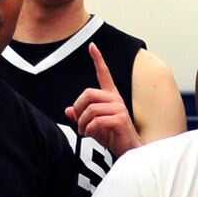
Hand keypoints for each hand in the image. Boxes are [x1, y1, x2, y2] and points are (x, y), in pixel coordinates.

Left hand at [64, 43, 140, 157]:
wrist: (129, 151)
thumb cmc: (114, 138)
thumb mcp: (94, 126)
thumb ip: (82, 117)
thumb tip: (68, 110)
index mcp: (111, 97)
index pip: (104, 74)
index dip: (98, 59)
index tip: (92, 45)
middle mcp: (116, 99)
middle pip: (88, 93)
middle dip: (78, 109)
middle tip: (78, 123)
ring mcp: (119, 109)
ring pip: (90, 109)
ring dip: (82, 124)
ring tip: (85, 132)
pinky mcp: (120, 119)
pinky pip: (96, 121)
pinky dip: (89, 130)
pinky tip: (91, 135)